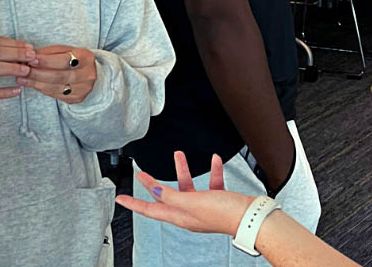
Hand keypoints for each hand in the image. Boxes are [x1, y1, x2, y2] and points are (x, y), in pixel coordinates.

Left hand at [17, 45, 97, 104]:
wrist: (92, 73)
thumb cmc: (74, 58)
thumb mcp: (65, 50)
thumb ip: (49, 53)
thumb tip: (29, 56)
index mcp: (86, 58)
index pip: (64, 61)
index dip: (46, 61)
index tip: (31, 60)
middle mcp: (87, 75)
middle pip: (59, 76)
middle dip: (37, 74)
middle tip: (22, 71)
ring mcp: (83, 89)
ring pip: (55, 87)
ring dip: (36, 83)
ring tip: (21, 79)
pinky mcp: (76, 98)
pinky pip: (56, 95)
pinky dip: (42, 89)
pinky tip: (32, 85)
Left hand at [115, 151, 254, 236]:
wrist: (250, 216)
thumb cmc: (224, 214)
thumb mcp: (192, 202)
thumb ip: (171, 196)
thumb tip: (154, 190)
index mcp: (180, 216)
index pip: (150, 209)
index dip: (133, 203)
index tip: (120, 199)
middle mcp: (189, 214)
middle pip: (166, 197)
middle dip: (155, 183)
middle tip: (143, 174)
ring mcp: (203, 208)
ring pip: (187, 187)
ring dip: (183, 170)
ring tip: (179, 155)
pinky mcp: (217, 201)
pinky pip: (210, 183)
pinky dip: (211, 171)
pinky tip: (213, 161)